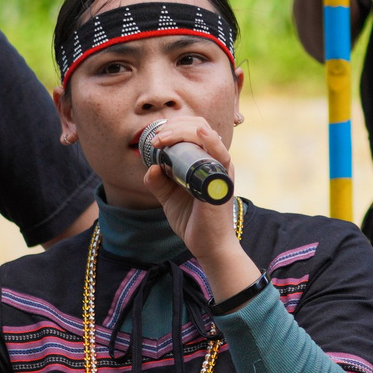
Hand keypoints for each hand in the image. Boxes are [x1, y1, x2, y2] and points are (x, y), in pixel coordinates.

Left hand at [140, 115, 255, 296]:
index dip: (173, 127)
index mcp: (205, 162)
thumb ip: (158, 182)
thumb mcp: (169, 197)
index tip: (154, 137)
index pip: (193, 131)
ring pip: (206, 135)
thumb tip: (150, 166)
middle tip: (156, 139)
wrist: (208, 246)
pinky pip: (220, 155)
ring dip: (182, 131)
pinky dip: (210, 141)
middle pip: (199, 127)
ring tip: (163, 139)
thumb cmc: (193, 221)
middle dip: (174, 127)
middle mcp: (215, 161)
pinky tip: (199, 134)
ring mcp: (220, 170)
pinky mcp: (222, 182)